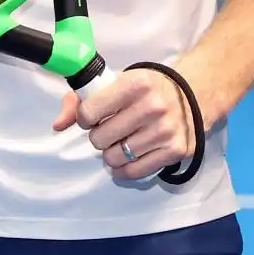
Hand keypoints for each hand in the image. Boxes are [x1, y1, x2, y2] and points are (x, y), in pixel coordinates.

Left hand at [53, 68, 197, 182]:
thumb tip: (58, 125)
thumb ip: (81, 99)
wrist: (195, 93)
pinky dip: (123, 169)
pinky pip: (134, 172)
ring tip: (121, 142)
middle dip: (99, 136)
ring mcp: (166, 130)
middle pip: (100, 138)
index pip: (89, 112)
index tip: (94, 116)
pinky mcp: (175, 150)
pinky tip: (126, 158)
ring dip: (111, 153)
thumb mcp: (119, 82)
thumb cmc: (148, 88)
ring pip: (114, 157)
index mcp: (136, 83)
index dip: (86, 117)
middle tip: (110, 129)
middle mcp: (153, 106)